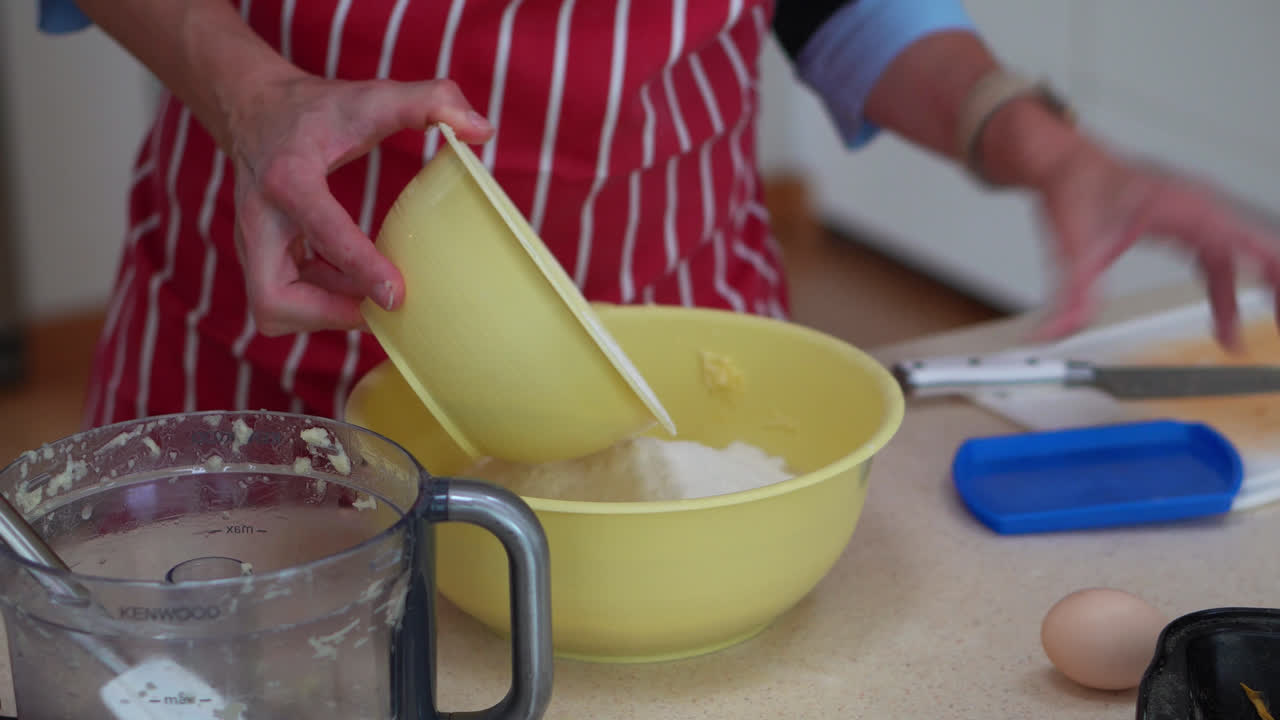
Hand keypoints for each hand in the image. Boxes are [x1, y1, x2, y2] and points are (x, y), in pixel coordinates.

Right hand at [227, 73, 492, 335]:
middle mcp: (259, 219)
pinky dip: (320, 304)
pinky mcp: (258, 258)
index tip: (396, 296)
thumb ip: (431, 100)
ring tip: (374, 297)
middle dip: (326, 315)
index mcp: (289, 178)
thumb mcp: (373, 95)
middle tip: (378, 309)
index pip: (322, 231)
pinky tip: (354, 288)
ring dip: (327, 314)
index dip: (360, 269)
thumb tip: (483, 129)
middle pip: (271, 298)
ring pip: (274, 308)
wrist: (253, 108)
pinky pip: (283, 300)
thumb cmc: (318, 109)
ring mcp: (251, 244)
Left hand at [1030, 141, 1279, 349]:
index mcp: (1186, 208)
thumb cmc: (1077, 188)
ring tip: (1233, 340)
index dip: (1274, 273)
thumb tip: (1057, 330)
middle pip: (1258, 249)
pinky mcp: (1185, 222)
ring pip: (1237, 258)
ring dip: (1244, 297)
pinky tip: (1220, 317)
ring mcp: (1196, 213)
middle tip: (1276, 325)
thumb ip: (1072, 293)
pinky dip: (1224, 288)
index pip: (1249, 241)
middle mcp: (1200, 206)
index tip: (1279, 304)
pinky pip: (1218, 258)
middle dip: (1274, 288)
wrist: (1064, 164)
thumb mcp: (1075, 246)